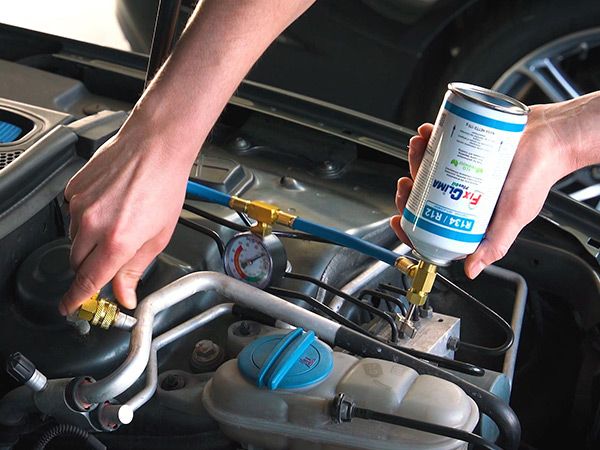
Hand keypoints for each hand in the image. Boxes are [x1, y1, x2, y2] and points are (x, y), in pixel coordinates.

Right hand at [60, 118, 193, 314]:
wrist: (156, 146)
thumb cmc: (164, 186)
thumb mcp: (159, 237)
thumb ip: (136, 269)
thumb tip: (125, 294)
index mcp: (117, 241)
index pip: (88, 281)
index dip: (77, 299)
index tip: (71, 307)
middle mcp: (93, 224)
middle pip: (77, 263)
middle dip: (90, 268)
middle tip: (110, 259)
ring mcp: (80, 205)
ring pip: (73, 239)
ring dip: (89, 242)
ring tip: (117, 223)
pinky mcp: (73, 189)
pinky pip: (72, 215)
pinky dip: (86, 218)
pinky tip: (109, 206)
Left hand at [390, 101, 586, 278]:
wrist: (552, 136)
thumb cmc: (537, 176)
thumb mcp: (515, 216)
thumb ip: (495, 244)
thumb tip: (471, 270)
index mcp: (470, 216)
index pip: (433, 227)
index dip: (412, 226)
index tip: (399, 219)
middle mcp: (463, 194)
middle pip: (424, 196)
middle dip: (409, 190)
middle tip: (408, 182)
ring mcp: (461, 169)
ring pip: (428, 168)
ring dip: (416, 159)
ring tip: (418, 149)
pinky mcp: (464, 146)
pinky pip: (440, 144)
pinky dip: (430, 138)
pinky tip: (428, 133)